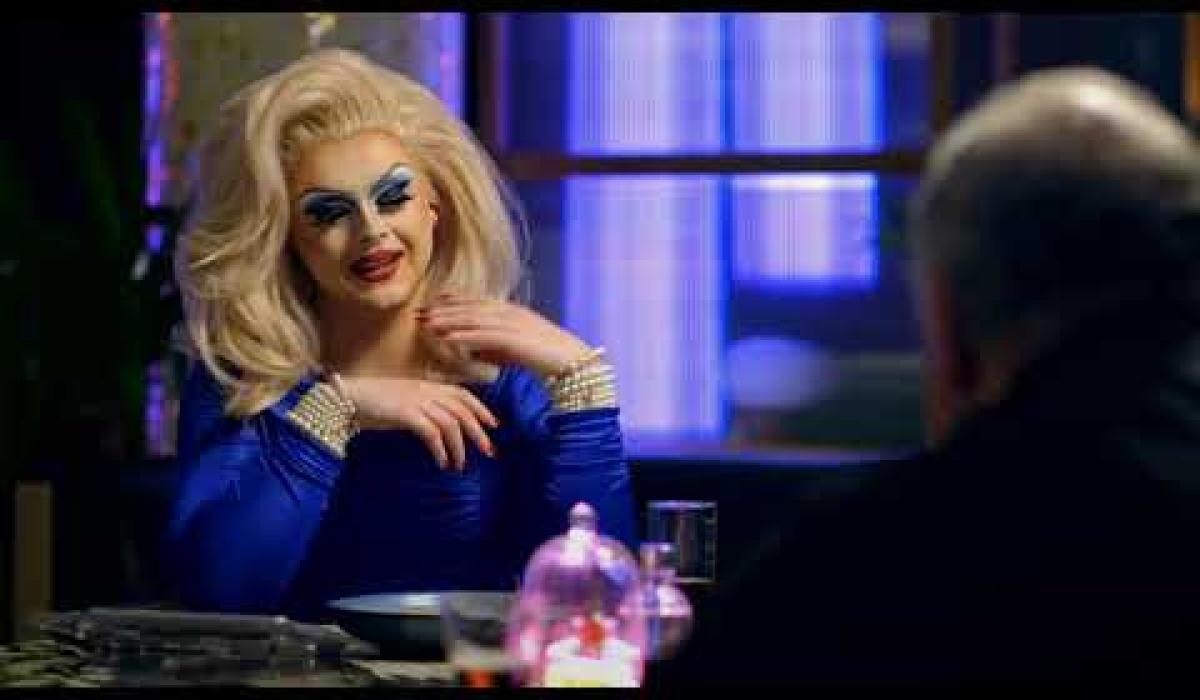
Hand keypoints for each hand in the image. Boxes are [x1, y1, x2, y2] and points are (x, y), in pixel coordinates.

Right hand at [336, 375, 498, 471]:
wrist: (347, 396)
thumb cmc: (374, 400)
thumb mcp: (404, 398)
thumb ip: (424, 405)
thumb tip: (442, 423)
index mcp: (428, 385)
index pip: (463, 394)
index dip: (480, 409)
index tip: (493, 424)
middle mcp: (426, 391)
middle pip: (462, 411)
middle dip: (478, 432)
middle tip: (489, 451)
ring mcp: (416, 401)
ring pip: (449, 424)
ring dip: (458, 447)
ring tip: (460, 465)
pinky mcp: (405, 414)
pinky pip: (431, 433)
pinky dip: (439, 449)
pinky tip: (442, 462)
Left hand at [417, 292, 592, 378]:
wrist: (574, 362)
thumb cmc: (546, 358)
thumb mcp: (516, 348)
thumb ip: (494, 345)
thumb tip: (472, 349)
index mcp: (511, 311)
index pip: (476, 301)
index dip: (453, 300)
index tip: (432, 302)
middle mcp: (510, 312)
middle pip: (470, 307)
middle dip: (443, 309)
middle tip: (419, 312)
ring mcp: (513, 323)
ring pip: (473, 318)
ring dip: (448, 320)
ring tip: (426, 324)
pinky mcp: (515, 338)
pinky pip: (483, 335)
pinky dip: (463, 335)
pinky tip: (447, 338)